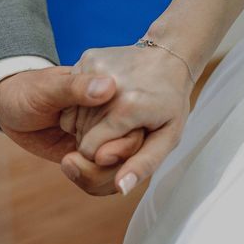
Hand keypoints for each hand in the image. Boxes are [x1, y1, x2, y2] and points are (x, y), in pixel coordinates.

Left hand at [0, 66, 142, 165]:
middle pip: (133, 150)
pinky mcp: (93, 155)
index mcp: (110, 92)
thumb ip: (76, 87)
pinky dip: (91, 180)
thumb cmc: (28, 90)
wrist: (11, 107)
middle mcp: (114, 116)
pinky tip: (69, 167)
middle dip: (111, 165)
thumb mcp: (48, 87)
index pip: (135, 121)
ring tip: (68, 164)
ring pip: (121, 167)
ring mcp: (104, 138)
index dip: (124, 143)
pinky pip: (105, 176)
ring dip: (98, 176)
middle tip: (74, 159)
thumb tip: (107, 87)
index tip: (101, 155)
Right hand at [60, 45, 194, 194]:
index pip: (90, 150)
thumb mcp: (168, 138)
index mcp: (128, 108)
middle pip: (81, 134)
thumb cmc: (171, 101)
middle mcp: (109, 86)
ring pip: (73, 116)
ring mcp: (96, 68)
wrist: (169, 56)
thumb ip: (142, 165)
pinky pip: (72, 95)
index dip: (100, 156)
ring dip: (87, 125)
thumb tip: (120, 187)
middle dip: (95, 141)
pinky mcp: (88, 58)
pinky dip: (82, 105)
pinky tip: (103, 102)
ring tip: (113, 117)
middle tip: (119, 131)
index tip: (117, 147)